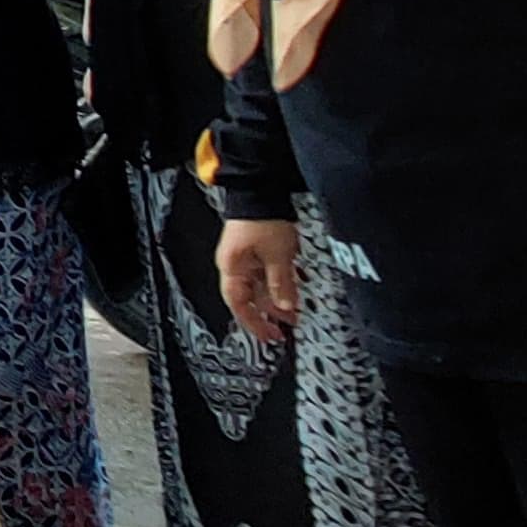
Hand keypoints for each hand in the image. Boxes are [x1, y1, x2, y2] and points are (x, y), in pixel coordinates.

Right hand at [217, 217, 301, 341]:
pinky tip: (292, 288)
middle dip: (269, 313)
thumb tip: (286, 307)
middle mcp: (235, 264)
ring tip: (295, 311)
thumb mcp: (278, 256)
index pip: (239, 305)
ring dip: (277, 299)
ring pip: (260, 286)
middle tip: (285, 328)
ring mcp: (245, 256)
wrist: (260, 190)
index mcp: (232, 268)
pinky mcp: (255, 249)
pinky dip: (278, 283)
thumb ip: (281, 283)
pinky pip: (266, 273)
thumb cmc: (262, 217)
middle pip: (250, 297)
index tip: (269, 336)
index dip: (254, 323)